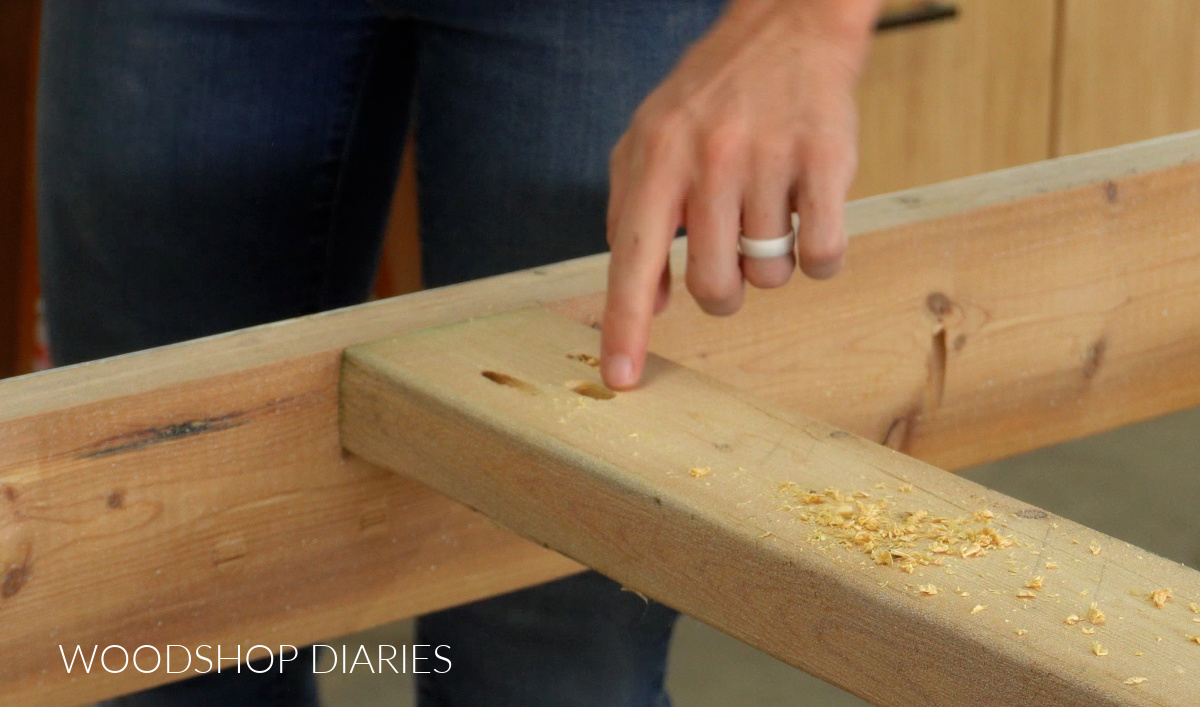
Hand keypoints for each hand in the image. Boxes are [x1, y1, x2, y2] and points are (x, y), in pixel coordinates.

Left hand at [601, 0, 878, 388]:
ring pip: (770, 275)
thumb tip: (650, 302)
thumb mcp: (647, 142)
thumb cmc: (711, 97)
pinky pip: (823, 255)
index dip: (625, 328)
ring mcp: (770, 160)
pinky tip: (809, 218)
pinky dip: (818, 257)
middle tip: (731, 255)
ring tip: (770, 211)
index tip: (621, 380)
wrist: (787, 29)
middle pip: (714, 287)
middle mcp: (709, 161)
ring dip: (771, 262)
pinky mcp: (828, 160)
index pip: (632, 262)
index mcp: (655, 160)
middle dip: (724, 292)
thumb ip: (632, 218)